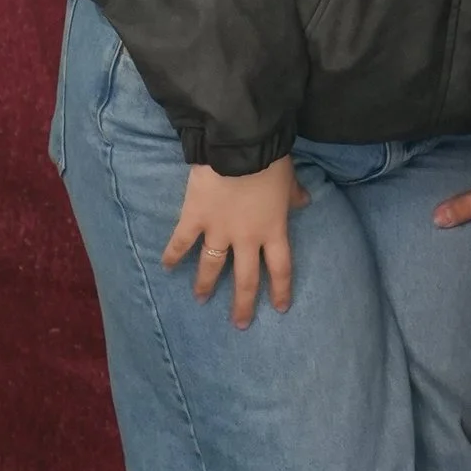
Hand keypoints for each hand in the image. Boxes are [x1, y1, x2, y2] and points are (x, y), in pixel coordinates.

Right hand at [162, 156, 305, 326]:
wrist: (239, 147)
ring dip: (206, 285)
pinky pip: (182, 242)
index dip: (280, 289)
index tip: (279, 308)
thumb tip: (304, 202)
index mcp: (273, 230)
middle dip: (242, 304)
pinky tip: (166, 267)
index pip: (280, 268)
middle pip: (246, 279)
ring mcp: (218, 231)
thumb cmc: (269, 161)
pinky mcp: (194, 219)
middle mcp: (246, 238)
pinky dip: (173, 255)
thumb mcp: (289, 179)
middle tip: (239, 324)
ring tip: (200, 299)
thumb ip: (294, 196)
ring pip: (212, 266)